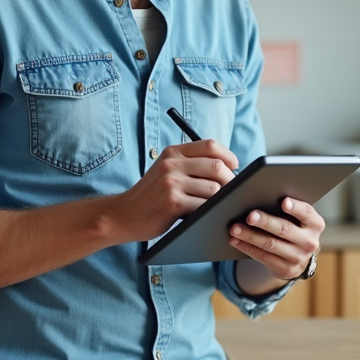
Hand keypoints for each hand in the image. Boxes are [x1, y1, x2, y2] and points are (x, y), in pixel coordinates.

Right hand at [111, 139, 238, 242]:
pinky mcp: (173, 202)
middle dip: (231, 180)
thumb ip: (189, 165)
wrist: (124, 214)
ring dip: (222, 199)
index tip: (235, 166)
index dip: (227, 155)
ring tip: (220, 205)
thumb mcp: (165, 171)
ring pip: (214, 188)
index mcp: (172, 152)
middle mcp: (172, 164)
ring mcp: (171, 183)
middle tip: (234, 191)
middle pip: (216, 166)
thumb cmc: (151, 195)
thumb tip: (226, 168)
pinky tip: (208, 214)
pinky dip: (211, 211)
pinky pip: (204, 205)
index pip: (209, 145)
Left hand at [230, 197, 324, 284]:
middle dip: (266, 222)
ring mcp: (298, 258)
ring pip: (270, 244)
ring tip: (235, 228)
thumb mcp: (297, 218)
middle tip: (250, 216)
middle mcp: (310, 242)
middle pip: (285, 229)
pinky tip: (235, 240)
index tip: (283, 202)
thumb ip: (288, 207)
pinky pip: (263, 257)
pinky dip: (247, 247)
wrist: (297, 257)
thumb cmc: (293, 227)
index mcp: (315, 224)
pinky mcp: (285, 269)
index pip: (306, 213)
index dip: (295, 207)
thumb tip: (261, 194)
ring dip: (250, 236)